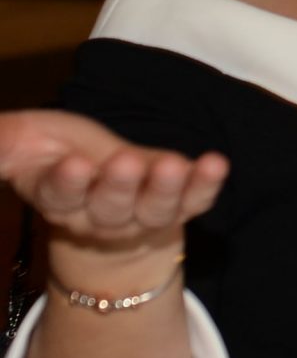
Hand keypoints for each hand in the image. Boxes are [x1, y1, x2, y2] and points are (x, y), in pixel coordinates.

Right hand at [0, 109, 227, 251]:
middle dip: (118, 186)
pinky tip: (215, 164)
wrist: (107, 189)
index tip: (74, 164)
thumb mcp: (26, 141)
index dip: (67, 182)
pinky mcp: (179, 206)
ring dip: (166, 188)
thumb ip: (2, 141)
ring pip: (154, 209)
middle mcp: (101, 216)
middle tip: (124, 163)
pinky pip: (195, 201)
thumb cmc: (61, 155)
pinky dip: (207, 186)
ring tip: (173, 166)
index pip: (60, 195)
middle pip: (109, 207)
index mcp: (60, 199)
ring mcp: (143, 215)